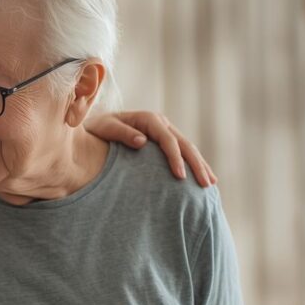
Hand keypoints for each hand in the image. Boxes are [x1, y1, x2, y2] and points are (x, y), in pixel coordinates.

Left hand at [84, 111, 216, 186]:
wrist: (94, 126)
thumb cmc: (97, 129)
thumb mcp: (104, 128)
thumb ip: (121, 133)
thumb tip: (142, 141)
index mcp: (148, 119)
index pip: (168, 140)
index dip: (176, 158)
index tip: (180, 177)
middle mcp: (160, 123)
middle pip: (184, 144)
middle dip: (196, 164)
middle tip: (206, 184)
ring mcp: (164, 131)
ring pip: (188, 148)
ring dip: (200, 165)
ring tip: (210, 183)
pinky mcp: (164, 140)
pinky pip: (182, 152)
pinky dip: (193, 165)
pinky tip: (201, 177)